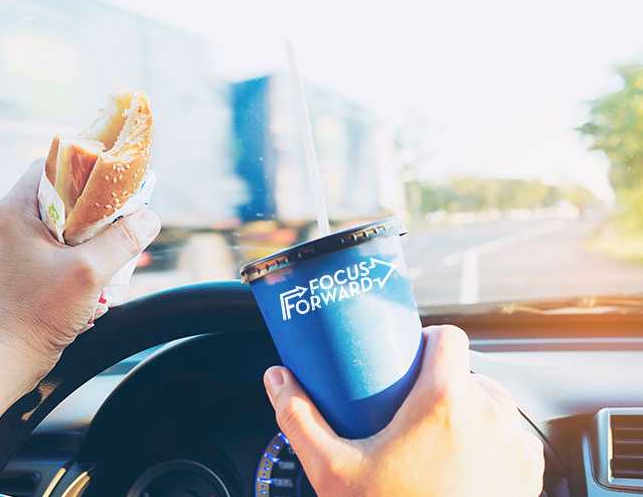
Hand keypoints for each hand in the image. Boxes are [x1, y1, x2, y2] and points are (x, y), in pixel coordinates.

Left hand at [0, 160, 160, 390]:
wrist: (5, 359)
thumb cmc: (37, 314)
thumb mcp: (90, 272)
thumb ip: (123, 241)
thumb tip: (150, 218)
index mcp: (13, 210)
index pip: (51, 167)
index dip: (85, 170)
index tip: (111, 186)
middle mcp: (3, 223)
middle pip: (57, 196)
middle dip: (91, 209)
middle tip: (117, 222)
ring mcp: (4, 247)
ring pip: (55, 224)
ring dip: (84, 236)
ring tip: (106, 252)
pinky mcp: (11, 269)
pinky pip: (47, 247)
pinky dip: (71, 254)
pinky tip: (90, 274)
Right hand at [263, 325, 543, 496]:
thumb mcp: (333, 471)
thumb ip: (299, 418)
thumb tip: (277, 379)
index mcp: (445, 400)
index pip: (447, 336)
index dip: (425, 340)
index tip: (406, 358)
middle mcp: (490, 414)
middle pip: (464, 371)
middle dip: (437, 383)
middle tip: (407, 408)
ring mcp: (515, 443)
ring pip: (488, 402)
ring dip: (465, 410)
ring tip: (433, 437)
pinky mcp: (528, 470)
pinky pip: (508, 434)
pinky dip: (487, 439)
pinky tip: (461, 461)